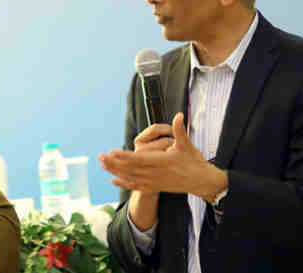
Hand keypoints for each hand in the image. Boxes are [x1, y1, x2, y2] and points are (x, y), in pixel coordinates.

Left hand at [99, 113, 225, 197]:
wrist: (201, 182)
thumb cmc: (194, 162)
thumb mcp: (187, 144)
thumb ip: (180, 130)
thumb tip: (179, 115)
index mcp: (161, 162)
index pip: (139, 159)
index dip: (124, 156)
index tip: (112, 152)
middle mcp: (155, 173)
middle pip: (130, 169)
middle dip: (114, 163)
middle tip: (100, 157)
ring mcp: (154, 181)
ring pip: (131, 177)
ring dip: (115, 171)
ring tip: (102, 165)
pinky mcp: (155, 187)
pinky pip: (136, 186)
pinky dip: (124, 183)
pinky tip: (113, 180)